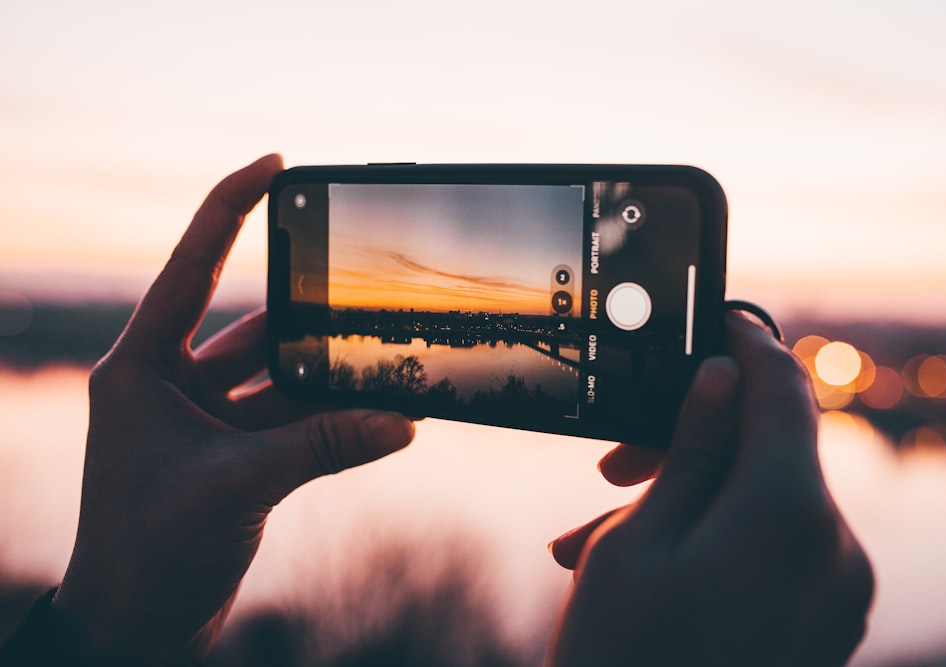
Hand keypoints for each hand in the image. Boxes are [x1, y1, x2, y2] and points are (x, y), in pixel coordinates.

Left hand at [50, 155, 414, 664]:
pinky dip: (332, 418)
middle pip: (249, 325)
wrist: (134, 631)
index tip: (274, 165)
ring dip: (328, 373)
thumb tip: (403, 420)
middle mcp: (170, 384)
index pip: (190, 267)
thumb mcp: (238, 487)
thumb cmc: (147, 555)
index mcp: (141, 368)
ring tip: (381, 352)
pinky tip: (376, 409)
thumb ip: (323, 447)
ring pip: (279, 378)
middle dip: (305, 310)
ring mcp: (204, 422)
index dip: (230, 209)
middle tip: (356, 278)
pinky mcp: (234, 457)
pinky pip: (293, 422)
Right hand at [546, 316, 873, 666]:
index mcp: (790, 515)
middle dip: (693, 441)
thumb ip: (691, 449)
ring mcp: (842, 593)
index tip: (722, 320)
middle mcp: (837, 550)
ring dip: (692, 497)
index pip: (784, 392)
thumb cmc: (622, 657)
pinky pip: (779, 546)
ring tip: (600, 536)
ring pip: (766, 500)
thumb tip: (721, 376)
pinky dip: (719, 536)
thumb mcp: (639, 539)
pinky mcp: (830, 621)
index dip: (750, 347)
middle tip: (613, 464)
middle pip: (772, 449)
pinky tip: (649, 563)